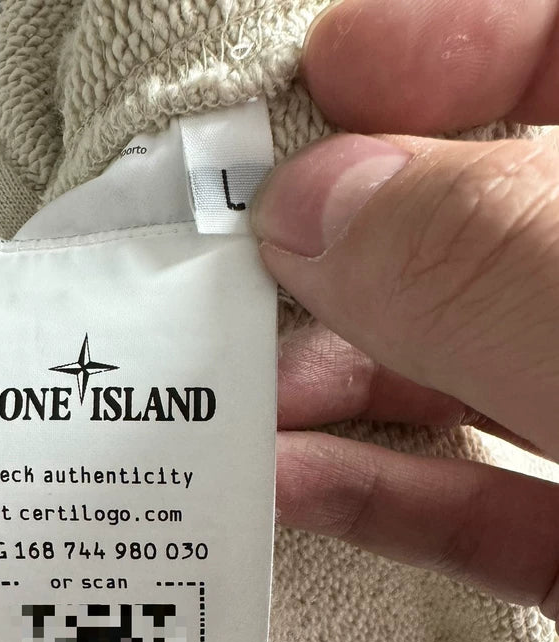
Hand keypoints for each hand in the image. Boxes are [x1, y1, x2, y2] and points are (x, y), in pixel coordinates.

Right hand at [252, 0, 558, 621]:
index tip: (321, 79)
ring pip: (477, 381)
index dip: (443, 42)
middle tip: (230, 268)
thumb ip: (472, 255)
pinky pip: (492, 513)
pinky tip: (287, 487)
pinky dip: (389, 499)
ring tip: (230, 394)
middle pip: (485, 237)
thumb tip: (309, 207)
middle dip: (346, 247)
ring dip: (342, 385)